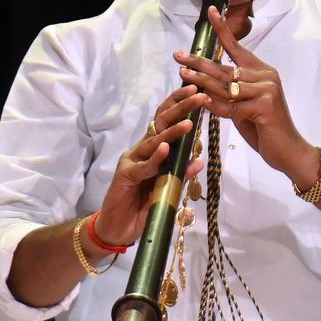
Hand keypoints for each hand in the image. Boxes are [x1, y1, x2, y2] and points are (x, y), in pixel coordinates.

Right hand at [93, 85, 207, 245]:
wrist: (120, 228)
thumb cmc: (145, 206)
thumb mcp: (169, 189)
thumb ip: (181, 175)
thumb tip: (199, 161)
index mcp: (154, 149)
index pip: (167, 121)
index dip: (181, 106)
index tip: (199, 93)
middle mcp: (143, 150)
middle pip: (161, 123)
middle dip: (181, 108)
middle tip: (198, 96)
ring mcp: (133, 160)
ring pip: (154, 141)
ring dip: (172, 132)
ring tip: (189, 123)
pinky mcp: (125, 175)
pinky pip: (143, 166)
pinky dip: (155, 158)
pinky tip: (165, 148)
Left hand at [173, 6, 308, 177]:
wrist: (289, 151)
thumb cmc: (265, 129)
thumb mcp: (244, 107)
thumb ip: (229, 93)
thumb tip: (204, 83)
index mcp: (262, 71)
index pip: (238, 48)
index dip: (223, 30)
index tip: (210, 11)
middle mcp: (266, 76)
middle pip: (226, 68)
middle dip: (200, 61)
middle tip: (178, 56)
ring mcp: (267, 91)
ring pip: (226, 86)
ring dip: (202, 81)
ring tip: (183, 75)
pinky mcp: (265, 107)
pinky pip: (231, 107)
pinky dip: (215, 106)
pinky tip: (200, 102)